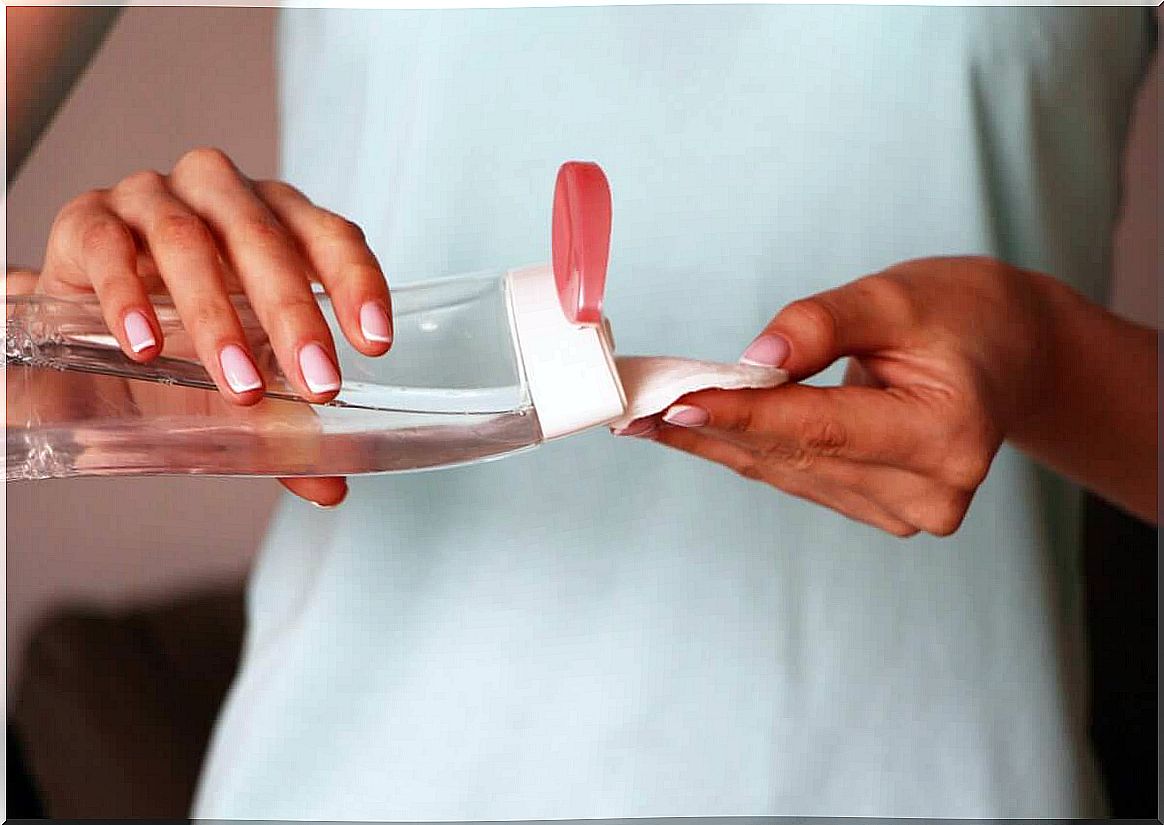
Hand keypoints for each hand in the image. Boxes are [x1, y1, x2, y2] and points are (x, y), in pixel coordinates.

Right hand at [37, 147, 393, 505]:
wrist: (77, 336)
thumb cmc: (176, 341)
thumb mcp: (235, 383)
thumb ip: (282, 430)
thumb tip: (331, 486)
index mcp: (275, 221)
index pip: (330, 235)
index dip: (358, 282)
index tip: (375, 342)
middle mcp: (219, 196)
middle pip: (263, 238)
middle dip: (294, 316)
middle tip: (317, 384)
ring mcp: (150, 200)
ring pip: (187, 240)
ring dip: (217, 319)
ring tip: (240, 386)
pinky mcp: (86, 221)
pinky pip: (108, 247)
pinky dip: (128, 299)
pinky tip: (146, 350)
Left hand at [619, 257, 1056, 536]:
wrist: (1011, 353)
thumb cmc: (962, 313)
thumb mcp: (897, 295)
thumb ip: (822, 325)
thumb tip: (752, 363)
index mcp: (947, 433)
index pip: (820, 428)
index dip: (742, 417)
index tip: (675, 405)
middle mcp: (931, 488)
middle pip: (794, 456)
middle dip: (708, 429)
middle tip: (633, 406)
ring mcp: (910, 510)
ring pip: (788, 472)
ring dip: (715, 444)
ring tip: (647, 418)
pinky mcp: (887, 509)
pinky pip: (801, 477)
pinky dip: (748, 451)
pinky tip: (696, 432)